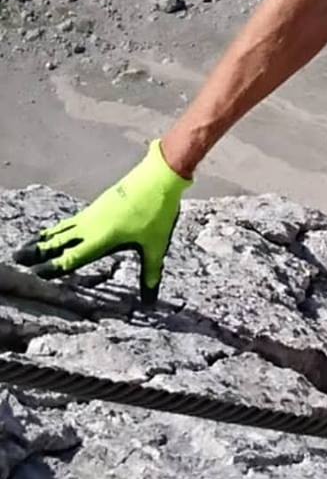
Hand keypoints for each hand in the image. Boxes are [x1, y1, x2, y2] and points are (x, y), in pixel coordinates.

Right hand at [14, 140, 191, 304]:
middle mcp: (91, 226)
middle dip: (37, 252)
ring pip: (62, 229)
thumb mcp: (155, 245)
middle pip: (58, 242)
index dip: (51, 267)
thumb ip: (150, 272)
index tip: (33, 274)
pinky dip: (58, 228)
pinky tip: (55, 231)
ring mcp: (92, 213)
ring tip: (28, 246)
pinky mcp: (97, 204)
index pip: (70, 258)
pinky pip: (71, 220)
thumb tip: (151, 300)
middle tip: (15, 258)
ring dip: (44, 239)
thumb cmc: (156, 212)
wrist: (158, 177)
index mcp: (101, 239)